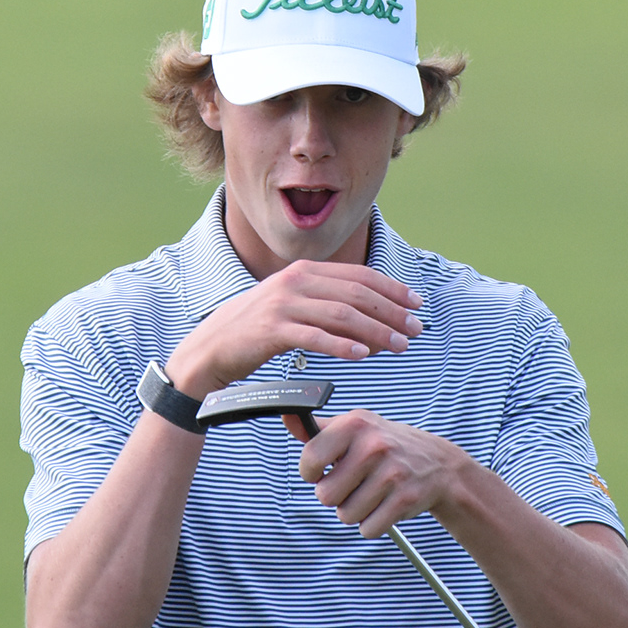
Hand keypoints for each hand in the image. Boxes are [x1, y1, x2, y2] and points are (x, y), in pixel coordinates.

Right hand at [164, 260, 421, 398]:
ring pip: (342, 315)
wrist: (211, 349)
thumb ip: (326, 305)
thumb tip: (373, 318)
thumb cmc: (257, 332)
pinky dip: (342, 345)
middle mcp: (295, 282)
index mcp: (303, 272)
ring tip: (399, 346)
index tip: (416, 304)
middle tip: (416, 330)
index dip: (391, 288)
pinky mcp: (272, 330)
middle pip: (356, 294)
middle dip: (391, 311)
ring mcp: (282, 305)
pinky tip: (363, 355)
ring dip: (376, 330)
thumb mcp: (292, 307)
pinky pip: (315, 336)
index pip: (359, 275)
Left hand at [289, 410, 468, 537]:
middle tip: (352, 483)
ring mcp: (391, 473)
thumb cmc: (385, 446)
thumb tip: (287, 417)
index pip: (309, 458)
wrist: (437, 463)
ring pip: (346, 515)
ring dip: (354, 511)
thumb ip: (316, 429)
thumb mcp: (354, 428)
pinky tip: (383, 505)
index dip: (310, 472)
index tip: (321, 471)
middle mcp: (373, 446)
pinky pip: (368, 528)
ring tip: (369, 493)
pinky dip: (372, 523)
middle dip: (335, 496)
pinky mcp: (404, 499)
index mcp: (355, 424)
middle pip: (325, 495)